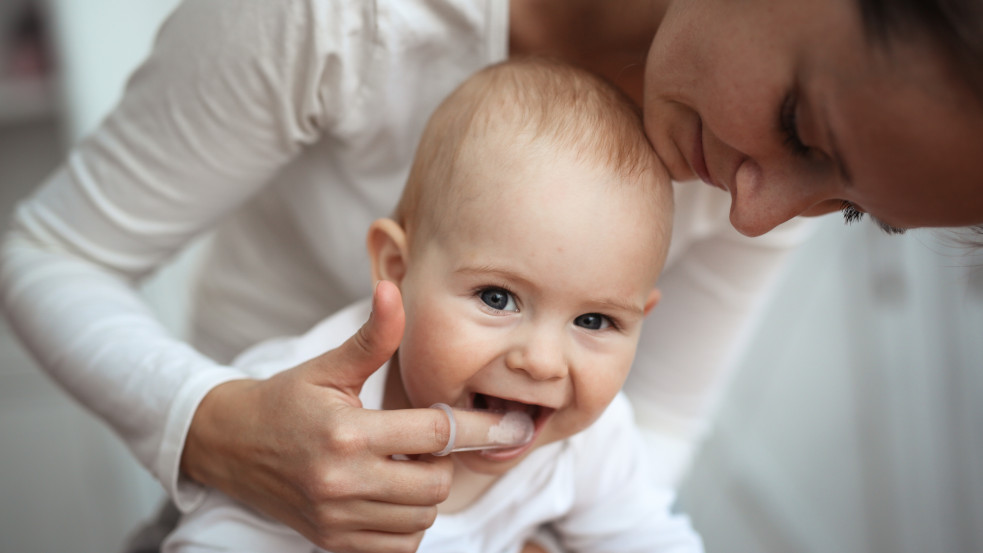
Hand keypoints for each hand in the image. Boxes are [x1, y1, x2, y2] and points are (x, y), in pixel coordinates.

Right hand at [182, 281, 454, 552]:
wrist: (229, 445)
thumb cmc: (285, 401)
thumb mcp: (328, 366)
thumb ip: (373, 336)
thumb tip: (393, 290)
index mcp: (346, 433)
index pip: (435, 434)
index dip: (475, 425)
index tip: (502, 421)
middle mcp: (343, 481)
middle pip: (435, 483)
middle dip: (444, 461)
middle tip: (425, 442)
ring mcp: (337, 517)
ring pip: (421, 518)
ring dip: (426, 493)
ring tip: (405, 466)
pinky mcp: (332, 541)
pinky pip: (398, 547)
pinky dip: (408, 525)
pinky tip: (392, 496)